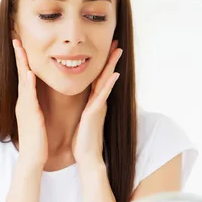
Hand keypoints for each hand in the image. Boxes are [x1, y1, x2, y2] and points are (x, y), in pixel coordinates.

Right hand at [13, 39, 47, 167]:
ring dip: (22, 63)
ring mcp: (24, 107)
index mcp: (26, 103)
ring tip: (20, 48)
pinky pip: (29, 95)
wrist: (33, 158)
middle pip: (20, 74)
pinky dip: (28, 82)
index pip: (24, 78)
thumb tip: (38, 101)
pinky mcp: (30, 114)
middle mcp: (23, 102)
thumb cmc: (38, 141)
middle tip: (16, 39)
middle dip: (19, 56)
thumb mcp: (37, 120)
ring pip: (23, 80)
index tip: (22, 46)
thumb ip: (36, 108)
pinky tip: (30, 72)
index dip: (23, 62)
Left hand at [72, 40, 122, 167]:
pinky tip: (114, 74)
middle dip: (110, 60)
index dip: (102, 65)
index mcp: (93, 103)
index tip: (107, 50)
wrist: (87, 158)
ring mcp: (98, 107)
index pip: (98, 79)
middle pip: (105, 76)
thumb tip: (85, 105)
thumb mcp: (83, 121)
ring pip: (106, 82)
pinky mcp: (95, 113)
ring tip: (118, 51)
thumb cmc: (83, 142)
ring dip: (112, 66)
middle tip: (116, 43)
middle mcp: (98, 102)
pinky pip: (103, 96)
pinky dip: (109, 85)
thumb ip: (86, 110)